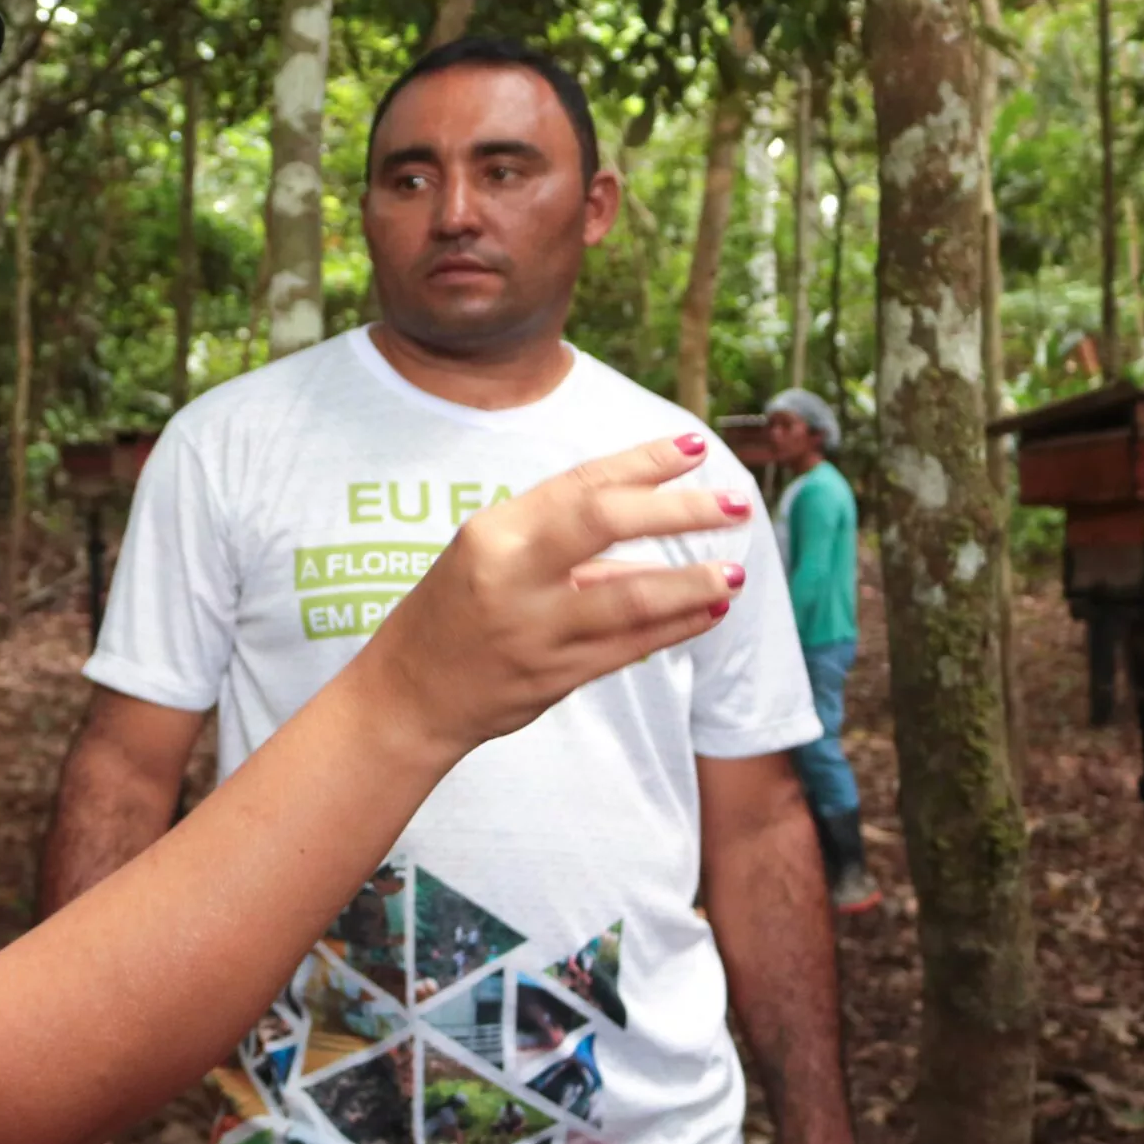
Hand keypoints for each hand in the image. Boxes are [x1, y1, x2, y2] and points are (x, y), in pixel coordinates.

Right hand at [358, 434, 749, 753]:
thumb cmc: (452, 611)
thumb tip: (647, 530)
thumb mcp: (490, 555)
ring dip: (691, 583)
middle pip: (607, 524)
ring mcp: (535, 629)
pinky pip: (629, 646)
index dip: (643, 462)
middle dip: (679, 511)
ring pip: (630, 599)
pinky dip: (674, 626)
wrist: (408, 695)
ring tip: (735, 572)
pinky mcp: (554, 677)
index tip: (693, 447)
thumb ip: (561, 540)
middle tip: (734, 504)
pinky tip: (707, 610)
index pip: (581, 484)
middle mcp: (513, 575)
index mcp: (494, 531)